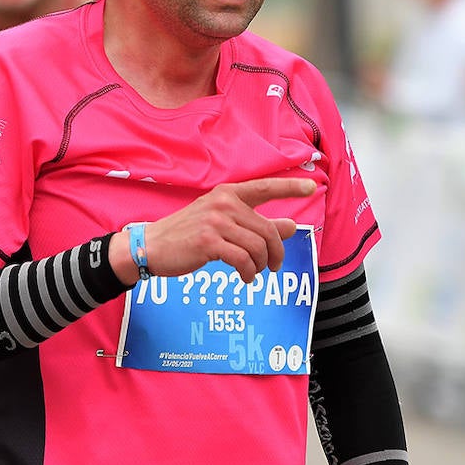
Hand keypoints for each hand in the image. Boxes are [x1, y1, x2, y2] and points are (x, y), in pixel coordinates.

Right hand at [112, 177, 313, 284]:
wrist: (152, 246)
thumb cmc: (188, 234)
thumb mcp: (223, 224)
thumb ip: (257, 224)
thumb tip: (290, 226)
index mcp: (228, 194)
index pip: (265, 187)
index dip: (290, 187)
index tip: (311, 187)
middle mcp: (224, 203)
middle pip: (267, 230)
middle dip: (275, 253)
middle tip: (274, 267)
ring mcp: (215, 221)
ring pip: (257, 247)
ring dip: (260, 265)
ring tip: (253, 273)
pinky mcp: (209, 241)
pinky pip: (243, 260)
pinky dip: (248, 272)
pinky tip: (245, 277)